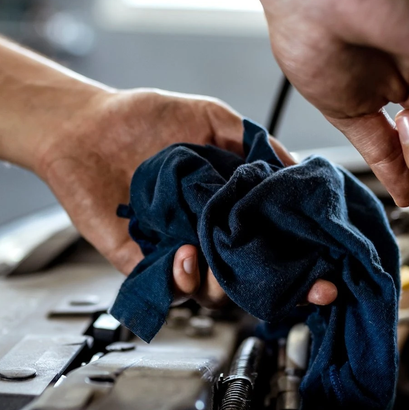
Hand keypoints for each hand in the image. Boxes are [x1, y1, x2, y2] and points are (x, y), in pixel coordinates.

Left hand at [34, 88, 337, 306]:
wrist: (84, 126)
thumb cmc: (141, 119)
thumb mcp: (211, 118)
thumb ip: (253, 143)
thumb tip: (295, 169)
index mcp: (230, 204)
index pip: (274, 242)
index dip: (303, 263)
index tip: (324, 275)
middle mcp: (208, 231)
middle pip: (251, 278)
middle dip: (275, 287)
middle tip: (289, 280)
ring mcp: (177, 249)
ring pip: (214, 292)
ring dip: (223, 283)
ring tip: (214, 252)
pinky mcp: (141, 261)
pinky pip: (168, 288)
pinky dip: (182, 279)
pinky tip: (185, 253)